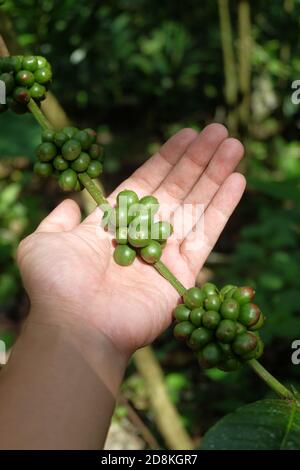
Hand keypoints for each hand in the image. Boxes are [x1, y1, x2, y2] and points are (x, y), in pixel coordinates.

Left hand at [17, 124, 244, 355]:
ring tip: (234, 146)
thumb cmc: (57, 284)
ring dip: (215, 175)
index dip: (166, 158)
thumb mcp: (43, 242)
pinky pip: (206, 234)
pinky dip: (222, 207)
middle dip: (197, 160)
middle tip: (219, 131)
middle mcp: (142, 234)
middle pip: (176, 188)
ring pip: (196, 205)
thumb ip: (58, 219)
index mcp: (113, 223)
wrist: (77, 328)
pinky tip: (238, 180)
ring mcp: (165, 253)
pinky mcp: (183, 273)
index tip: (187, 135)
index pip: (146, 181)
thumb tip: (67, 200)